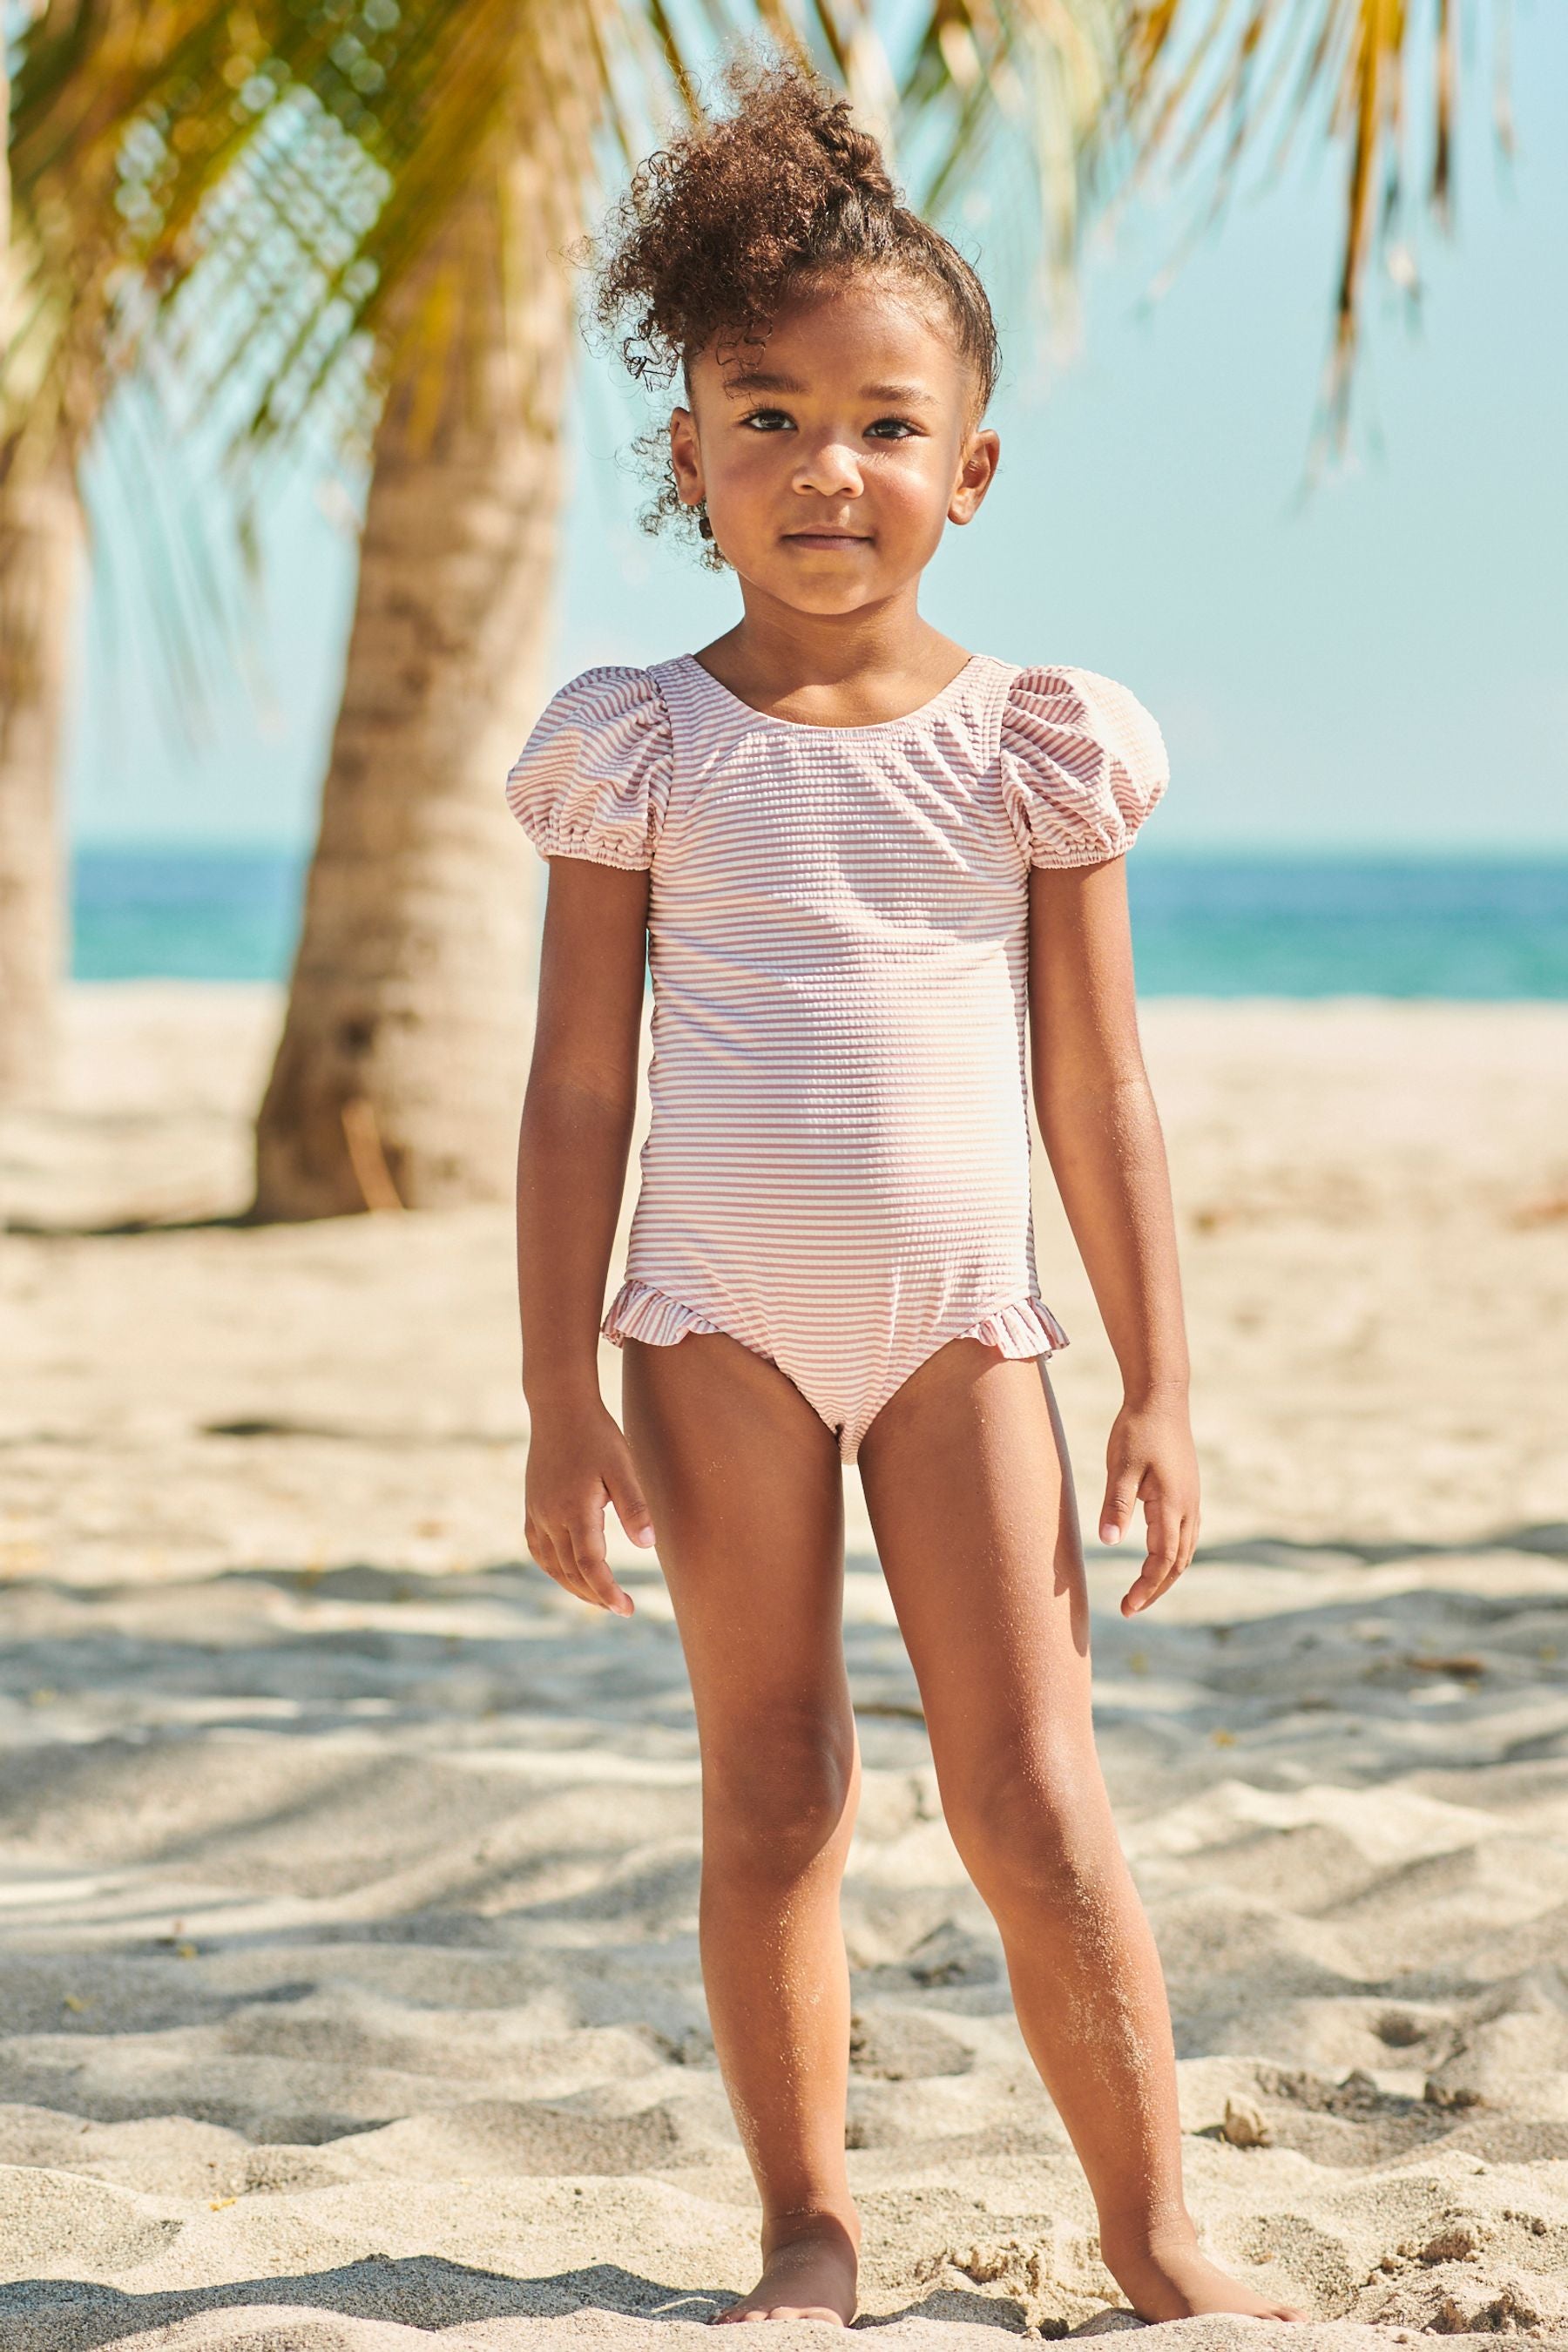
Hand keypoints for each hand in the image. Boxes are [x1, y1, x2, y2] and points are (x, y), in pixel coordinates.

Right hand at [523, 1395, 656, 1615]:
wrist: (559, 1408)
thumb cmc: (596, 1435)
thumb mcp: (623, 1467)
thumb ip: (635, 1507)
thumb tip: (647, 1546)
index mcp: (575, 1510)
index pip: (590, 1565)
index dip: (608, 1592)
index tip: (627, 1609)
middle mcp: (550, 1517)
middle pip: (570, 1571)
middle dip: (595, 1595)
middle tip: (621, 1608)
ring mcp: (537, 1513)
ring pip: (552, 1565)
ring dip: (574, 1586)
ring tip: (598, 1598)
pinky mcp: (531, 1507)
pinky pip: (538, 1550)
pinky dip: (554, 1568)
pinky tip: (567, 1572)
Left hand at [1098, 1394, 1199, 1615]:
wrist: (1162, 1397)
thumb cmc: (1138, 1429)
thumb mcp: (1121, 1466)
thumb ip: (1116, 1505)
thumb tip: (1109, 1543)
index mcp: (1172, 1505)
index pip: (1162, 1561)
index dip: (1145, 1588)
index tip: (1126, 1607)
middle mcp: (1188, 1507)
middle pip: (1178, 1563)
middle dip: (1155, 1589)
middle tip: (1130, 1608)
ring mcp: (1191, 1499)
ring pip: (1185, 1550)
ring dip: (1166, 1575)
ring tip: (1142, 1591)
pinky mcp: (1188, 1491)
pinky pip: (1186, 1534)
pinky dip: (1173, 1555)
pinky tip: (1157, 1556)